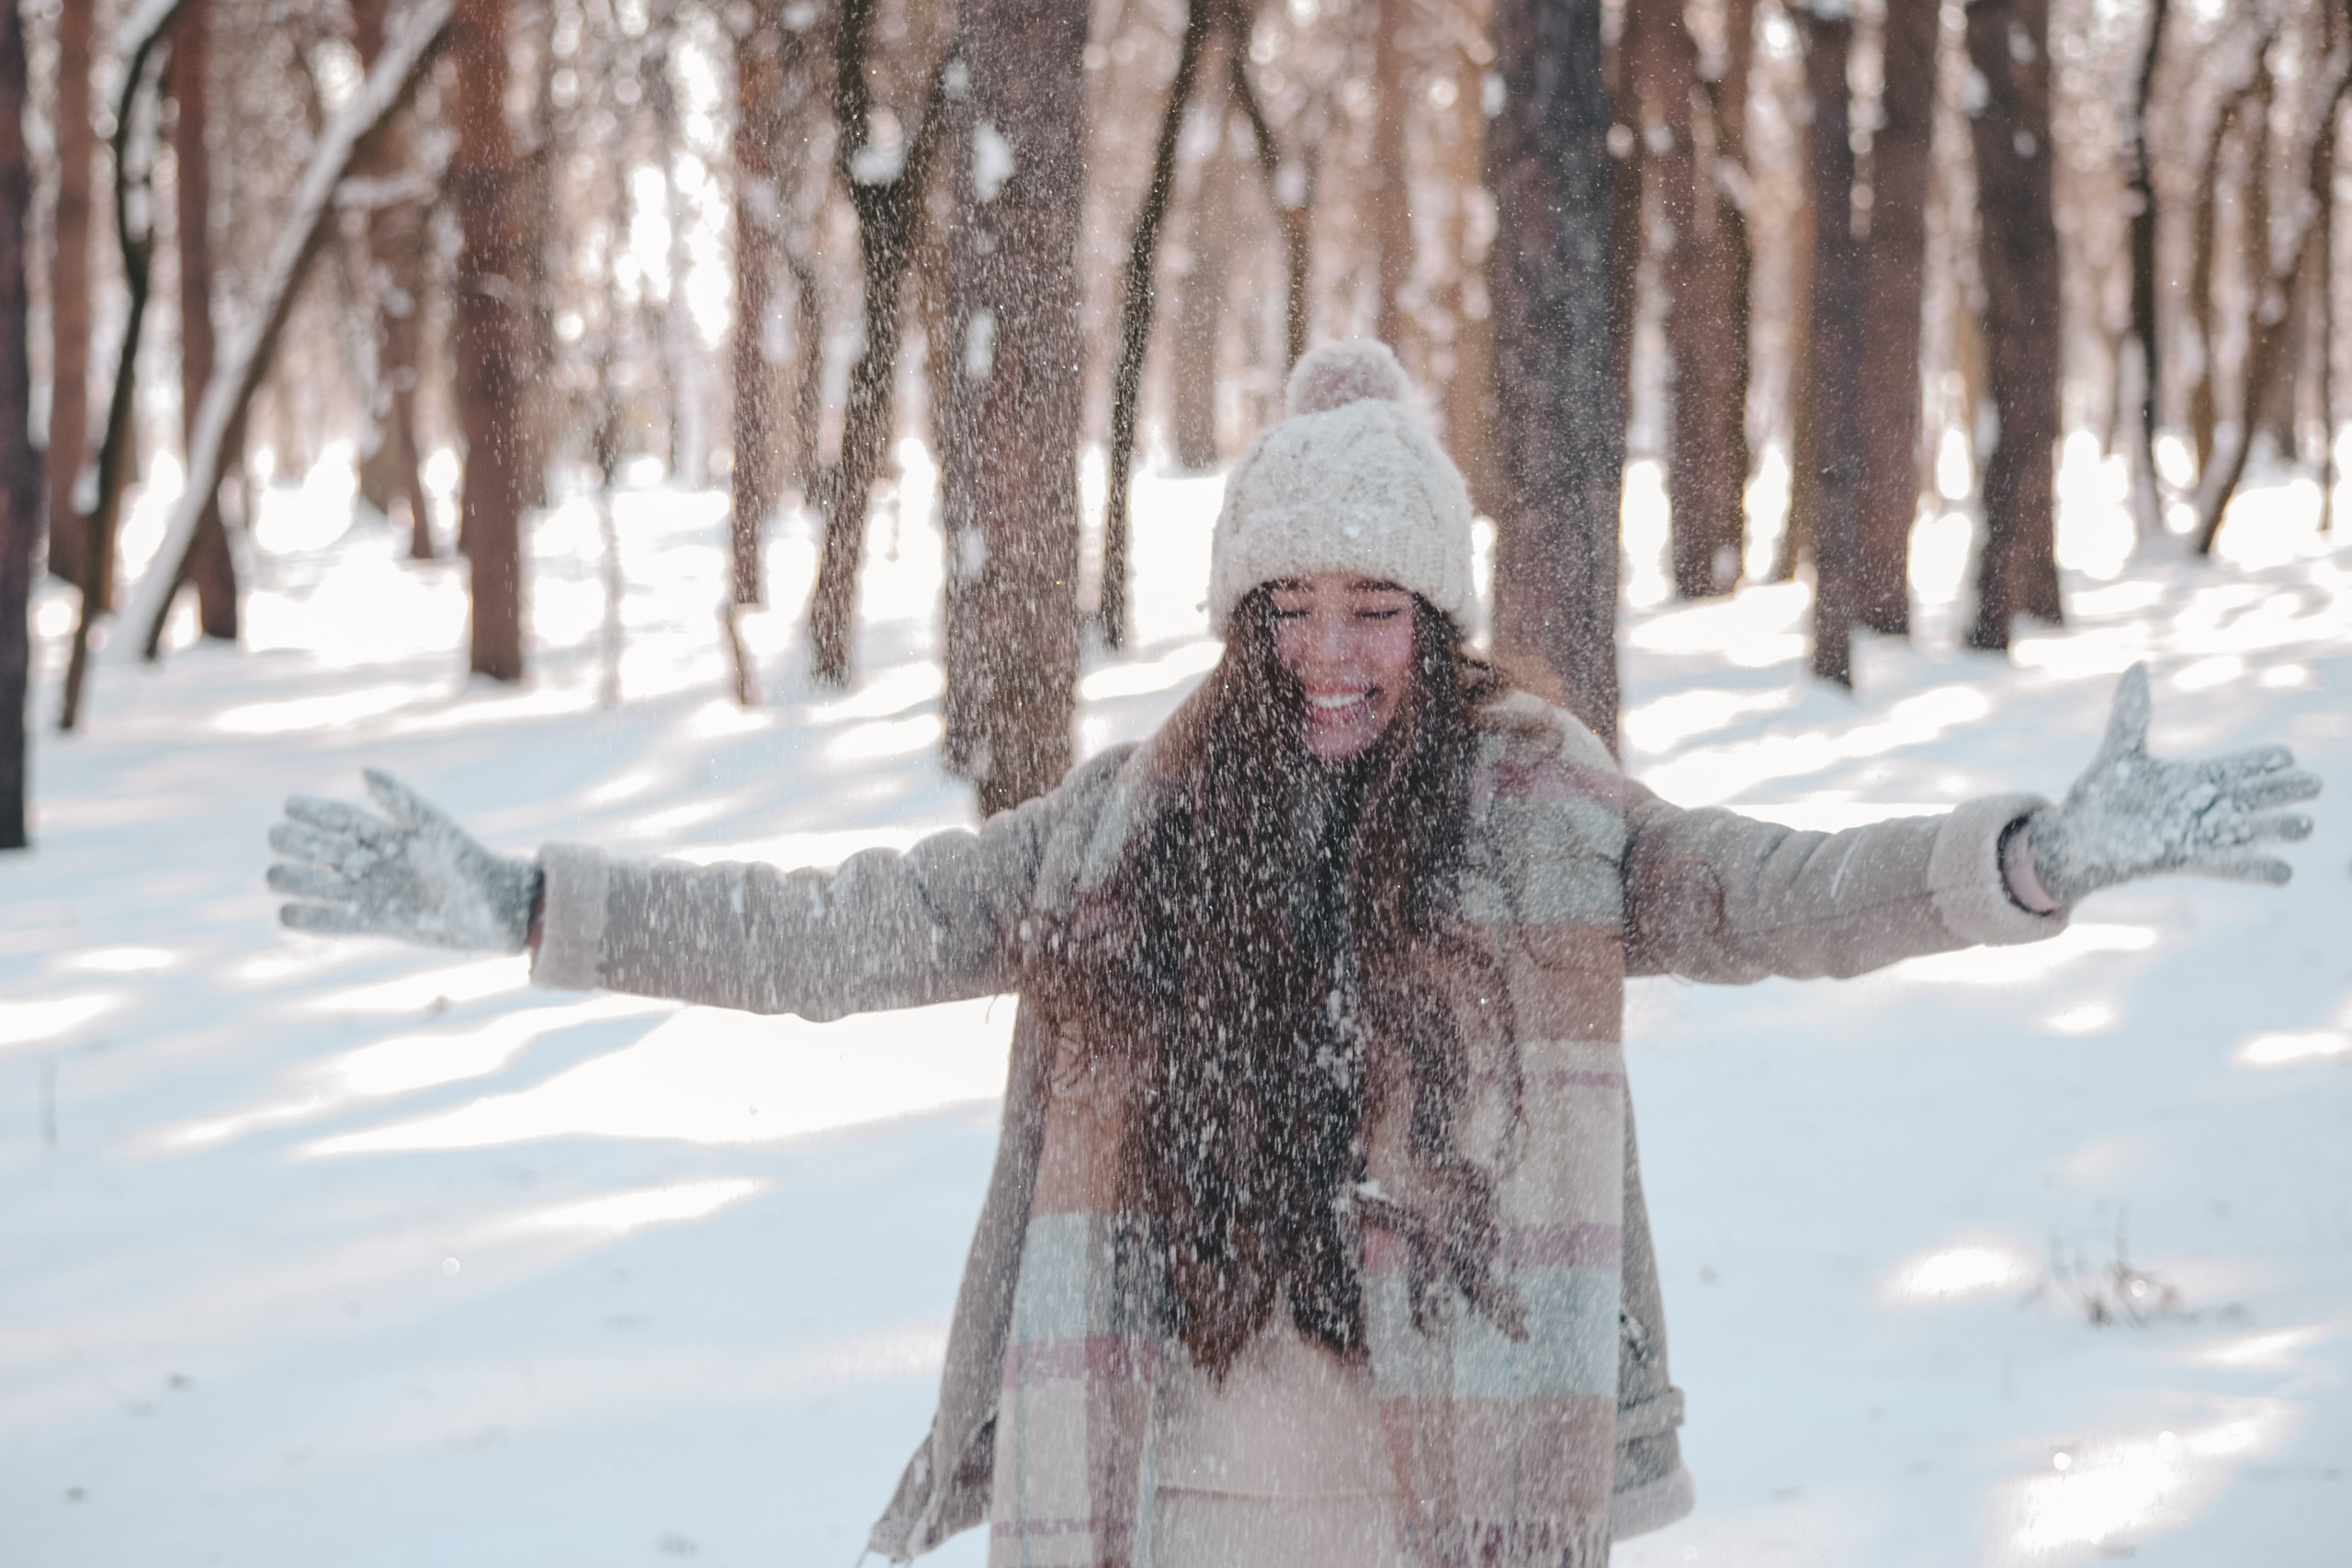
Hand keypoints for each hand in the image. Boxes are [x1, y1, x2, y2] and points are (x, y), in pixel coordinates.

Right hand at [267, 770, 541, 951]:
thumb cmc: (467, 861)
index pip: (339, 819)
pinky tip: (286, 915)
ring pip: (322, 885)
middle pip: (322, 850)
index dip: (313, 812)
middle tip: (278, 837)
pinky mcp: (376, 923)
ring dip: (297, 880)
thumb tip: (362, 772)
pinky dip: (311, 919)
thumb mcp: (433, 828)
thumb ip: (400, 800)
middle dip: (297, 843)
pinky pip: (335, 923)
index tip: (289, 805)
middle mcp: (373, 862)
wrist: (494, 908)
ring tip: (275, 876)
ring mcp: (372, 893)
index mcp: (385, 834)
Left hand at [2025, 664, 2321, 904]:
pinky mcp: (2185, 860)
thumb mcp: (2119, 751)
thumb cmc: (2099, 795)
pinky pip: (2228, 866)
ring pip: (2249, 831)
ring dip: (2278, 829)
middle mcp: (2204, 806)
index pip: (2241, 766)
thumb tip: (2138, 665)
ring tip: (2305, 825)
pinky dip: (2256, 870)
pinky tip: (2284, 873)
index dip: (2264, 761)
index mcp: (2195, 778)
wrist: (2075, 837)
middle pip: (2256, 796)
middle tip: (2313, 785)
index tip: (2285, 756)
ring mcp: (2198, 835)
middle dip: (2286, 791)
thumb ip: (2132, 713)